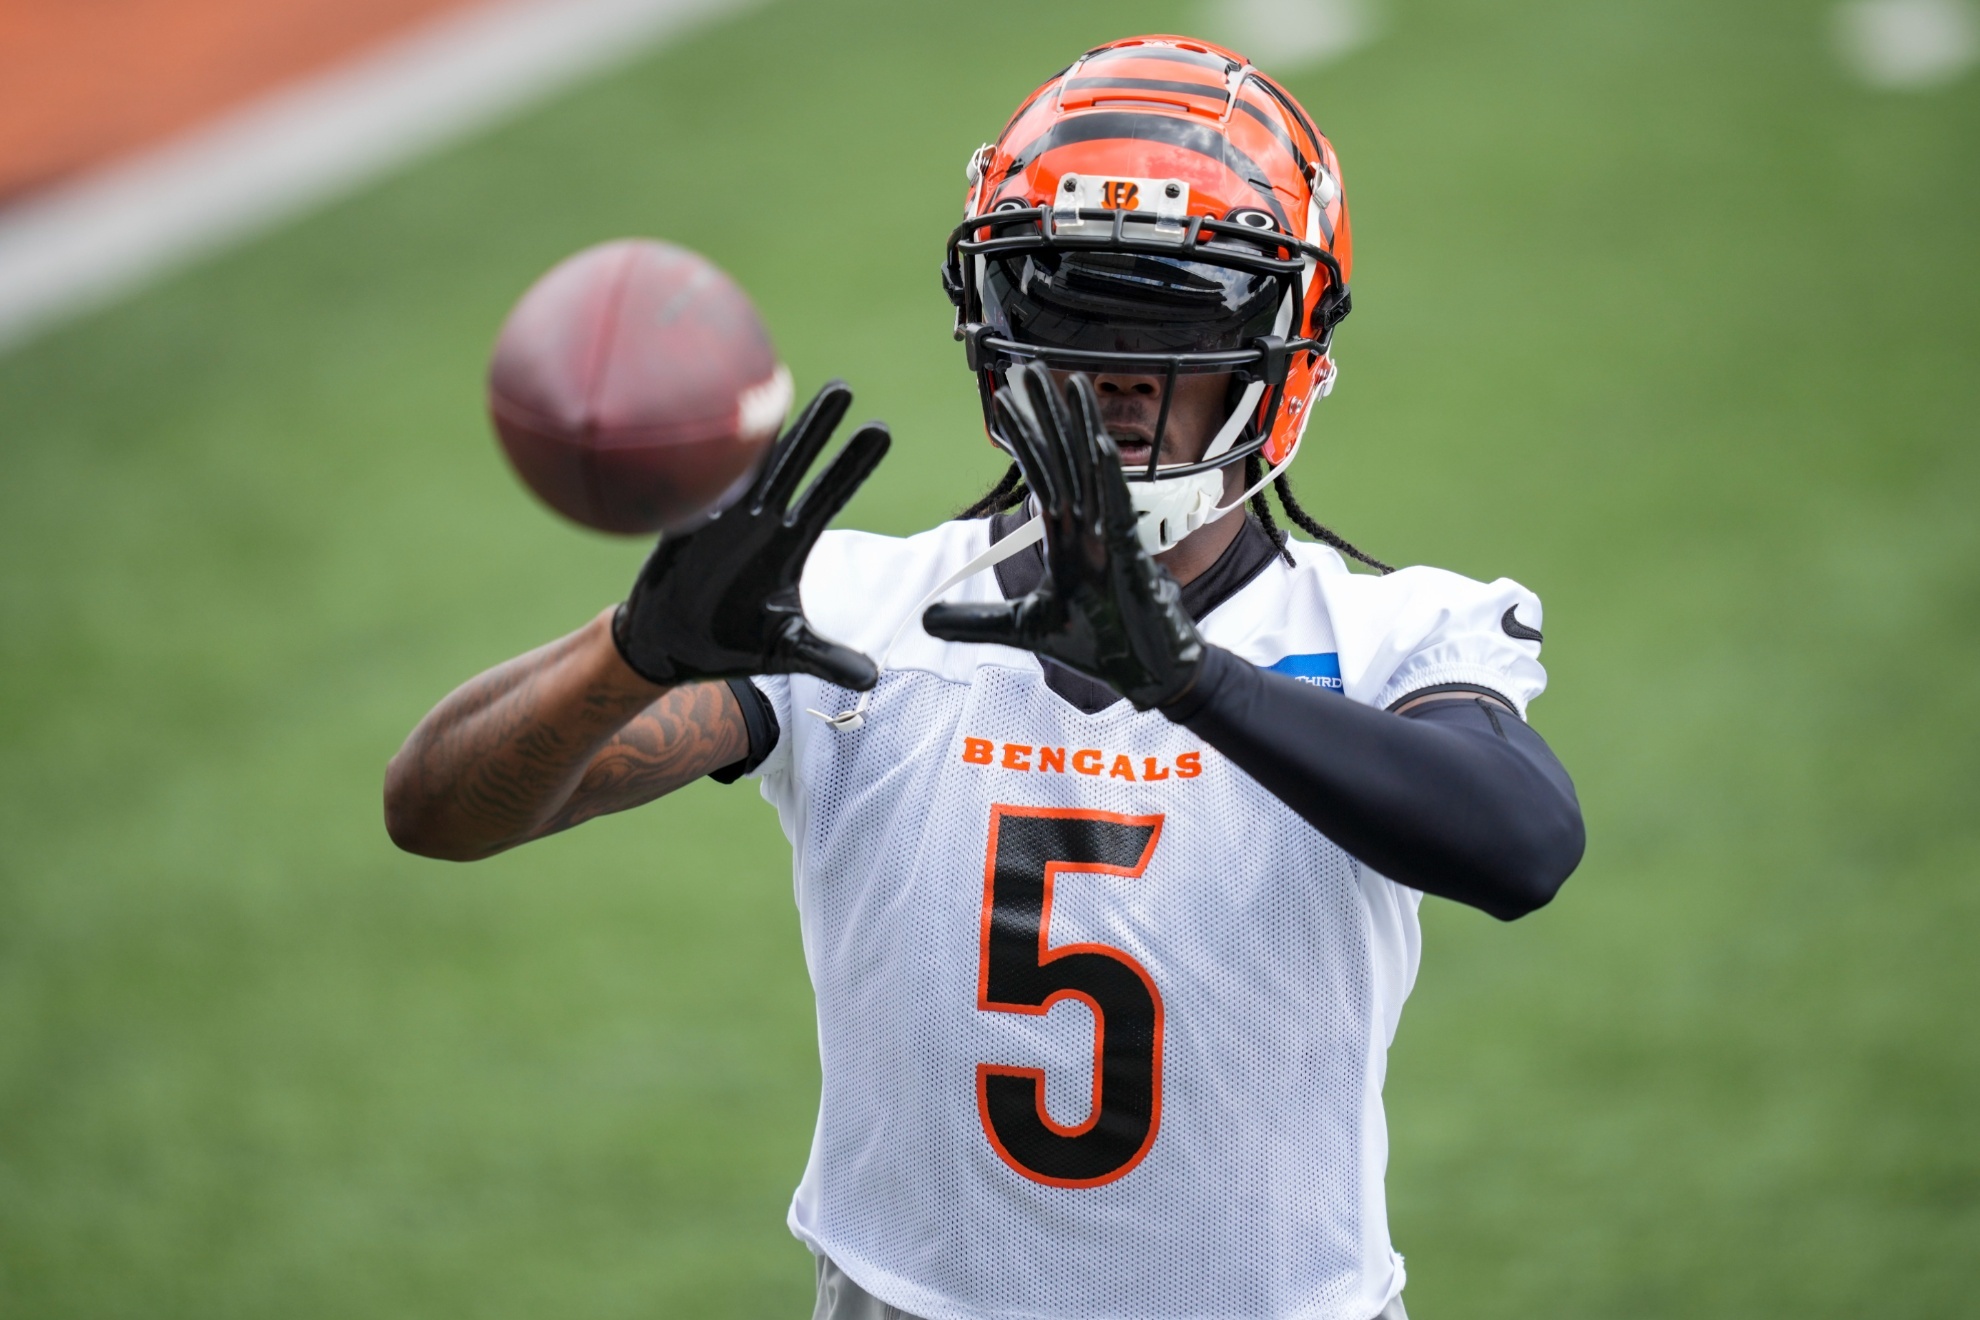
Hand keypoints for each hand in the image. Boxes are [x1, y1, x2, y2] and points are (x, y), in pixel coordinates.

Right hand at [613, 380, 888, 687]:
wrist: (669, 650)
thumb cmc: (731, 644)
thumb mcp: (785, 651)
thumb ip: (826, 657)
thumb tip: (872, 678)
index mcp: (789, 542)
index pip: (828, 494)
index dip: (851, 464)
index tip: (880, 430)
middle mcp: (759, 522)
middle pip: (794, 467)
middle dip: (817, 430)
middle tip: (843, 389)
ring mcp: (720, 521)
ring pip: (747, 468)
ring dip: (764, 435)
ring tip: (781, 391)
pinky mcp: (683, 530)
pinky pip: (697, 492)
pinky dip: (708, 467)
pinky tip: (717, 434)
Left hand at [921, 365, 1202, 709]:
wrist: (1146, 674)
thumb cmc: (1100, 645)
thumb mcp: (1022, 629)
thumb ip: (976, 620)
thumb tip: (926, 621)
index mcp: (1067, 537)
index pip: (1041, 475)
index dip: (1022, 438)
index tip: (1003, 401)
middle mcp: (1089, 528)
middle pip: (1064, 459)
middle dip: (1047, 414)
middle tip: (1030, 370)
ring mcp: (1111, 538)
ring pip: (1092, 470)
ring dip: (1080, 427)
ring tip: (1070, 384)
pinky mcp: (1131, 555)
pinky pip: (1119, 507)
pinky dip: (1109, 475)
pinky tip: (1098, 442)